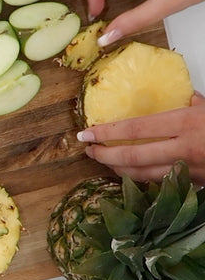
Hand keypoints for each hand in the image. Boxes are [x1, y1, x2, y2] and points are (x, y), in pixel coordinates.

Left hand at [76, 92, 204, 184]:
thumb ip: (192, 102)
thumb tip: (182, 96)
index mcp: (184, 123)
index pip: (135, 129)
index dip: (106, 133)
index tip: (86, 134)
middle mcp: (182, 148)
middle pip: (132, 156)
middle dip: (105, 155)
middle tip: (89, 150)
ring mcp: (188, 169)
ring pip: (143, 174)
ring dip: (119, 169)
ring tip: (105, 162)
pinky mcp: (195, 183)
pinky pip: (160, 182)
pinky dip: (142, 177)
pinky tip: (131, 172)